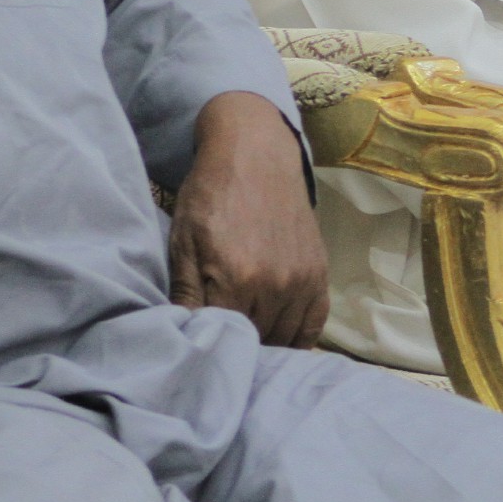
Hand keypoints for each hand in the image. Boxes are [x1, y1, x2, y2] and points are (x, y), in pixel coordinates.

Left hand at [168, 91, 327, 348]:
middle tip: (221, 343)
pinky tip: (281, 338)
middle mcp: (276, 286)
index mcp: (237, 280)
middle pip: (256, 342)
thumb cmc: (211, 195)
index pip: (225, 341)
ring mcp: (303, 281)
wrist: (255, 154)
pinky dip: (298, 338)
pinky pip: (314, 324)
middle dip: (237, 347)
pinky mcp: (319, 273)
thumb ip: (184, 294)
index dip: (211, 347)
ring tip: (246, 338)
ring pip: (284, 339)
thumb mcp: (183, 241)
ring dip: (265, 344)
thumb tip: (183, 338)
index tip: (200, 345)